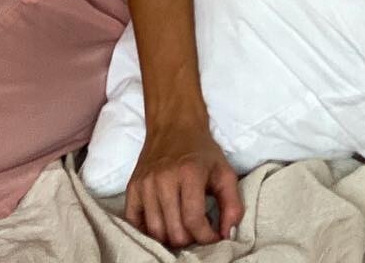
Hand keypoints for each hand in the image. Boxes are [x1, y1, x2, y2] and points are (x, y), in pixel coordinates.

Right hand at [124, 119, 243, 249]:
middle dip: (190, 239)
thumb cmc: (202, 151)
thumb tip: (227, 234)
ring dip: (171, 238)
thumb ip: (232, 204)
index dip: (206, 237)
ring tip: (182, 228)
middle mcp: (163, 179)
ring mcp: (145, 184)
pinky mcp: (132, 187)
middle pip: (174, 231)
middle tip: (197, 231)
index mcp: (189, 173)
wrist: (174, 125)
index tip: (214, 237)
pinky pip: (135, 223)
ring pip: (155, 231)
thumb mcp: (224, 172)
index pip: (193, 220)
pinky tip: (163, 224)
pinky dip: (149, 232)